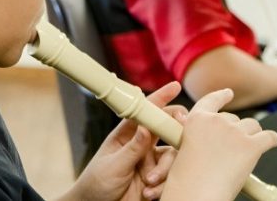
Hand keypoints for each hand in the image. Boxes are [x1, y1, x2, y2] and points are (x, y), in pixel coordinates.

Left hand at [66, 81, 185, 200]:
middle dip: (175, 132)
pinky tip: (148, 194)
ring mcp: (151, 162)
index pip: (145, 111)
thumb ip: (133, 148)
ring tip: (149, 182)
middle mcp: (142, 144)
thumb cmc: (96, 184)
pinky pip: (171, 177)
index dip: (160, 98)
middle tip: (180, 135)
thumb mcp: (113, 165)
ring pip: (173, 156)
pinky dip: (163, 185)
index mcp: (128, 134)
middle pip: (167, 130)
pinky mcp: (157, 180)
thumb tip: (146, 126)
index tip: (174, 86)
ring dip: (164, 169)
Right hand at [161, 89, 276, 200]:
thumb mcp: (181, 151)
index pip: (211, 100)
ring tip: (249, 150)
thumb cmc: (186, 180)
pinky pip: (269, 137)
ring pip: (252, 126)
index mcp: (196, 119)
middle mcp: (216, 121)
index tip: (229, 93)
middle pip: (234, 118)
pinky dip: (273, 139)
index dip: (222, 96)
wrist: (196, 194)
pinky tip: (275, 141)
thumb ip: (196, 139)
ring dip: (253, 135)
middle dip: (237, 129)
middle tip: (234, 147)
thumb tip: (212, 140)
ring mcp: (235, 133)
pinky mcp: (251, 146)